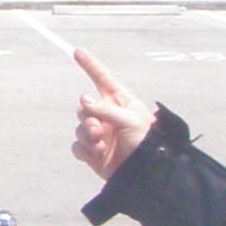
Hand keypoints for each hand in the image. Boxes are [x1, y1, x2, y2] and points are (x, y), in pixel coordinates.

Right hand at [72, 47, 154, 179]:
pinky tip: (95, 154)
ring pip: (79, 127)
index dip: (91, 66)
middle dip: (87, 117)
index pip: (103, 80)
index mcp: (120, 104)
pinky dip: (84, 150)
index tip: (78, 51)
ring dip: (87, 135)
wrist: (147, 174)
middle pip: (84, 107)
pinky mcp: (92, 153)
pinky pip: (78, 146)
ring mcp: (100, 135)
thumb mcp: (131, 120)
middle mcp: (108, 117)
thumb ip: (105, 109)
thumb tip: (84, 101)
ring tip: (99, 144)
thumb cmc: (147, 143)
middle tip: (98, 128)